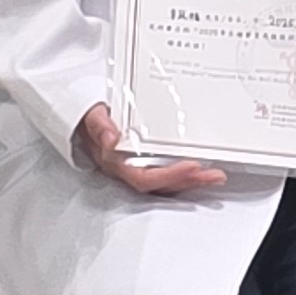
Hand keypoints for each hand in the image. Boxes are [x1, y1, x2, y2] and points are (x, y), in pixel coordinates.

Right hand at [76, 102, 227, 197]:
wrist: (80, 109)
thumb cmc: (88, 111)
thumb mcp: (90, 112)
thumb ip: (98, 124)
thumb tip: (110, 139)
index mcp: (113, 161)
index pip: (142, 178)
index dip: (168, 176)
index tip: (192, 166)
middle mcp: (125, 169)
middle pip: (159, 185)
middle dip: (188, 181)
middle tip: (213, 175)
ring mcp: (135, 167)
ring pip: (165, 183)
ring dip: (191, 181)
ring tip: (215, 176)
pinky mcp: (144, 162)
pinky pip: (166, 173)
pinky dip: (185, 174)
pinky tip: (202, 171)